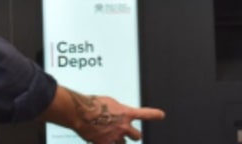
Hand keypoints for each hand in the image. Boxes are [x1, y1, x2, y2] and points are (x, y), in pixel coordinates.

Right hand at [46, 87, 164, 143]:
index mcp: (125, 113)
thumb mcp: (110, 103)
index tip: (161, 115)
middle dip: (133, 135)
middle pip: (137, 136)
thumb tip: (120, 115)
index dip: (154, 115)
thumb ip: (119, 110)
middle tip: (127, 133)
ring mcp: (115, 137)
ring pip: (123, 143)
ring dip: (119, 140)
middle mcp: (123, 126)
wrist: (80, 113)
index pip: (145, 114)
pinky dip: (106, 143)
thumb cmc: (92, 104)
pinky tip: (100, 138)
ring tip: (109, 134)